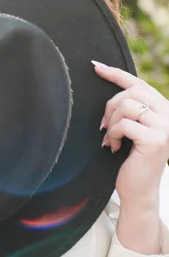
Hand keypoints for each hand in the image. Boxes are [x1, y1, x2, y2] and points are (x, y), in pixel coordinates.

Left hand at [92, 61, 168, 204]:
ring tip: (110, 137)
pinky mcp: (156, 139)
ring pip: (127, 106)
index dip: (116, 73)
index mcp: (163, 108)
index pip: (139, 83)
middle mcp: (168, 114)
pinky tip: (113, 147)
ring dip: (112, 122)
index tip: (95, 66)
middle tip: (104, 124)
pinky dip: (113, 134)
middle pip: (131, 93)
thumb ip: (128, 105)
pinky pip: (124, 124)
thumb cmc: (131, 157)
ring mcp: (165, 127)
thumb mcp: (131, 125)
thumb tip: (103, 73)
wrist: (138, 190)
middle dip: (111, 106)